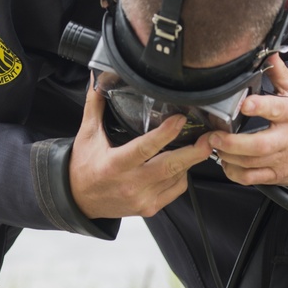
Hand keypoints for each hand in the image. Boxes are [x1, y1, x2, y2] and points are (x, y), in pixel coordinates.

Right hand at [70, 77, 213, 218]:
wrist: (79, 201)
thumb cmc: (84, 167)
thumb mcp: (87, 135)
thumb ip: (95, 106)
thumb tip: (97, 80)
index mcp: (115, 164)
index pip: (145, 148)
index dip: (165, 134)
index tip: (180, 120)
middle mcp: (131, 184)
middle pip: (170, 167)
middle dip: (193, 152)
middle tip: (209, 137)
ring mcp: (142, 198)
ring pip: (177, 179)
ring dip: (189, 161)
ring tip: (198, 145)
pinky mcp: (149, 208)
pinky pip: (175, 191)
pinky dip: (182, 176)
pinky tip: (181, 164)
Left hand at [207, 53, 287, 186]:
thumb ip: (279, 74)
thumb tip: (268, 54)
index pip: (275, 109)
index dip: (259, 107)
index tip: (244, 104)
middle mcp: (286, 138)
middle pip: (258, 145)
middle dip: (231, 142)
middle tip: (214, 136)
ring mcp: (280, 159)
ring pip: (250, 163)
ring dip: (227, 156)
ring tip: (214, 146)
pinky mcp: (275, 175)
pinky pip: (251, 178)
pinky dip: (233, 173)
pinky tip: (226, 162)